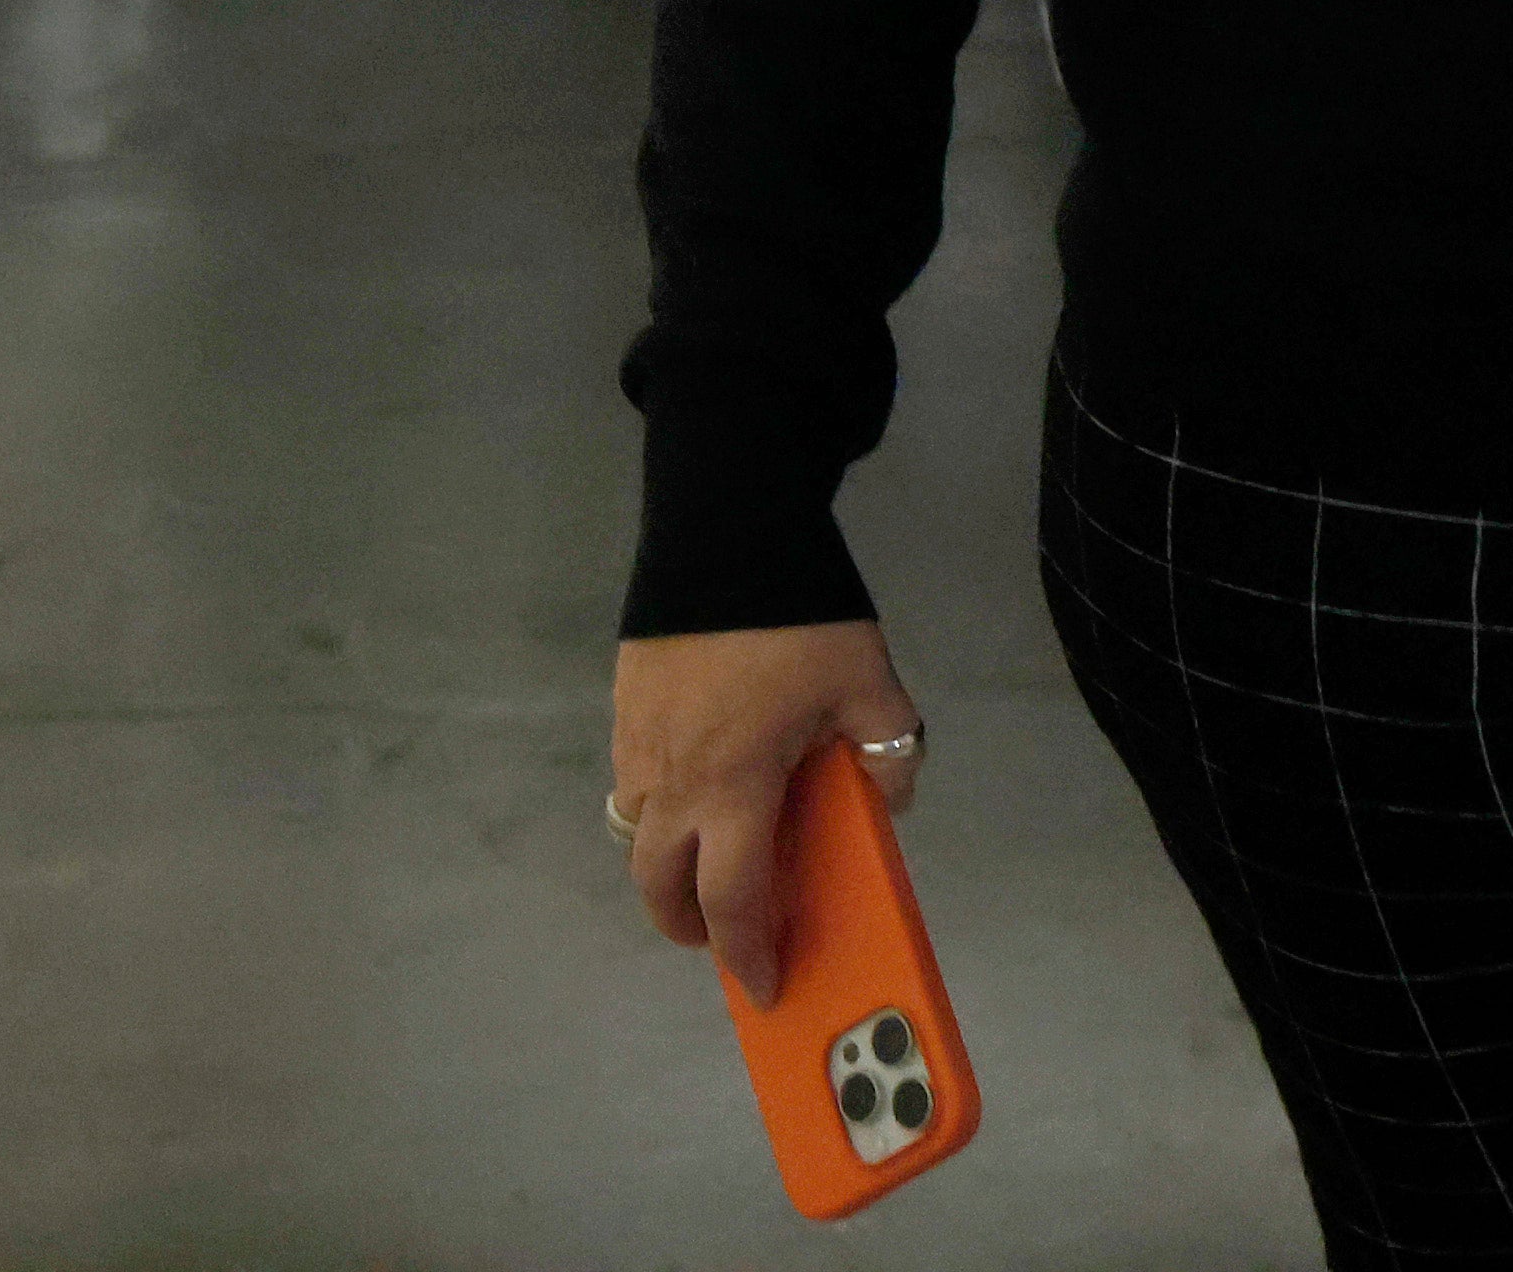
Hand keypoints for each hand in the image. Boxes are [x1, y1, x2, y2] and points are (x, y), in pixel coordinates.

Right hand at [614, 621, 922, 1002]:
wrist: (722, 527)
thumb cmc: (798, 615)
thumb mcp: (868, 681)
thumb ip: (887, 746)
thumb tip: (890, 798)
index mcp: (736, 785)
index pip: (732, 899)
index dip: (748, 953)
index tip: (764, 985)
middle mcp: (675, 778)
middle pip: (659, 884)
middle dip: (689, 925)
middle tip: (725, 931)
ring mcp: (639, 741)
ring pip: (638, 833)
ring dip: (668, 864)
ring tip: (710, 855)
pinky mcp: (623, 704)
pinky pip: (632, 781)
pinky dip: (659, 806)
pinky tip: (699, 779)